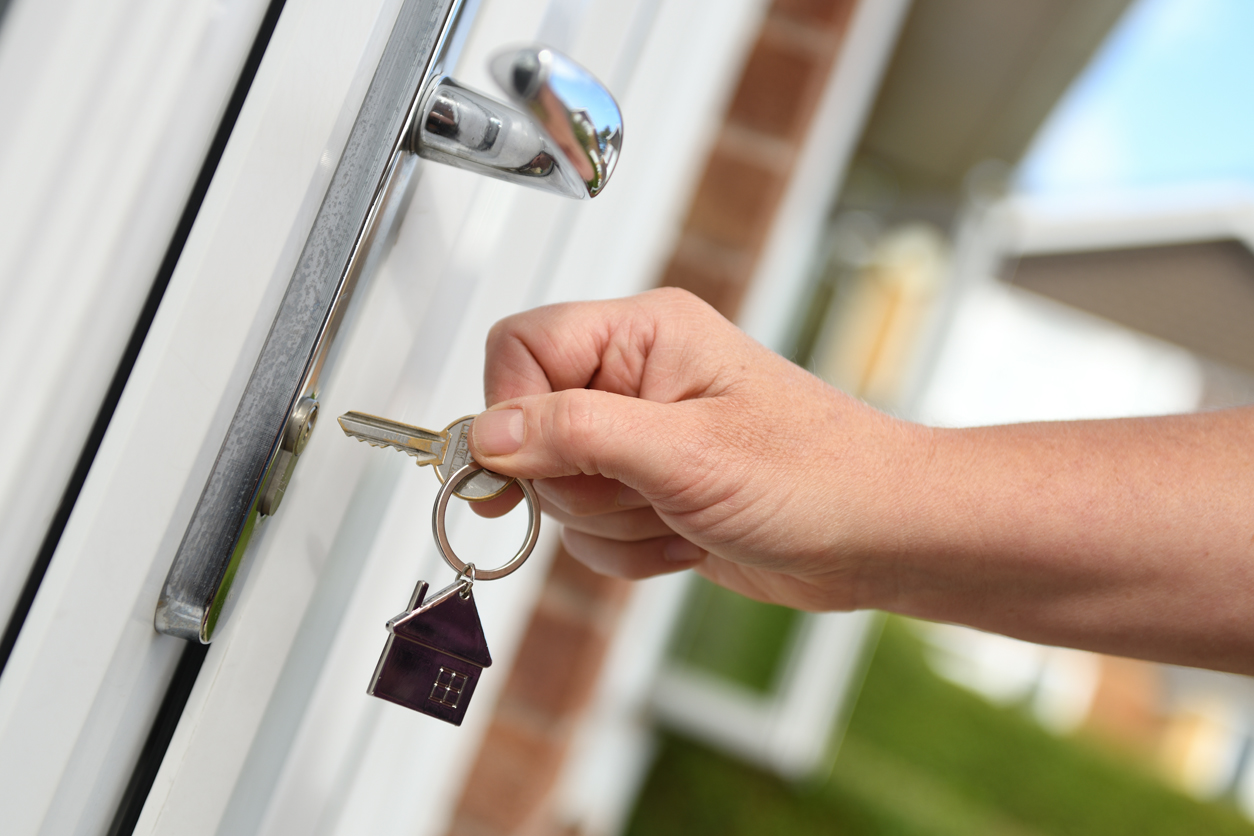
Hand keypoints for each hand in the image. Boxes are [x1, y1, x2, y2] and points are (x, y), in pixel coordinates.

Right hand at [467, 288, 926, 611]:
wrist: (878, 537)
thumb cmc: (817, 475)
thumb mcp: (685, 452)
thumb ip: (576, 434)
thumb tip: (487, 434)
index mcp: (644, 333)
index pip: (520, 348)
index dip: (510, 411)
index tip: (521, 467)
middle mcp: (635, 378)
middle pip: (531, 431)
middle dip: (583, 485)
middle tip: (648, 490)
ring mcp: (641, 438)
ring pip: (559, 493)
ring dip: (616, 524)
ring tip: (684, 513)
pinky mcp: (648, 490)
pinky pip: (592, 532)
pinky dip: (633, 551)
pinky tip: (689, 537)